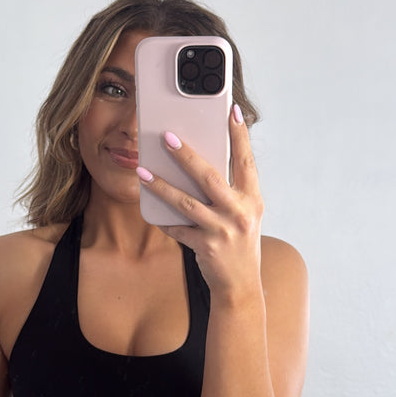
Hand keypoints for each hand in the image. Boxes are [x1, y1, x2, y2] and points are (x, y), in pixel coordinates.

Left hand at [137, 105, 263, 296]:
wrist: (241, 286)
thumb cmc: (240, 243)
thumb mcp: (244, 214)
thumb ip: (229, 191)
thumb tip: (200, 163)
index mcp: (252, 199)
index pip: (246, 160)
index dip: (239, 135)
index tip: (231, 110)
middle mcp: (240, 212)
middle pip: (209, 176)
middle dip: (186, 155)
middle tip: (167, 136)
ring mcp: (222, 230)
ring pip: (186, 202)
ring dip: (161, 185)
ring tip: (143, 170)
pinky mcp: (205, 246)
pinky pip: (178, 229)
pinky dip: (164, 219)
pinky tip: (151, 210)